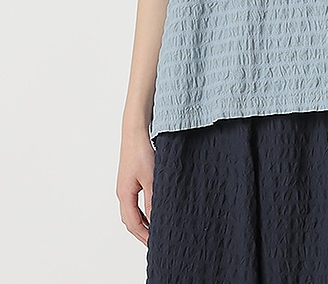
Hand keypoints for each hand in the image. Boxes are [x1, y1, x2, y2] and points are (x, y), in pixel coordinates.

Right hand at [116, 130, 155, 245]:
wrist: (135, 131)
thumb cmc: (141, 151)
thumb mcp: (152, 178)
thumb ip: (154, 200)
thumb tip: (157, 219)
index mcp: (124, 194)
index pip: (133, 223)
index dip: (144, 236)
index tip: (156, 245)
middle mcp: (122, 192)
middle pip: (130, 220)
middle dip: (142, 233)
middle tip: (156, 242)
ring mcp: (125, 186)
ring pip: (132, 211)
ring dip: (142, 222)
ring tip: (155, 230)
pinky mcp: (130, 179)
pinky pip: (134, 202)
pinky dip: (142, 211)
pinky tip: (153, 211)